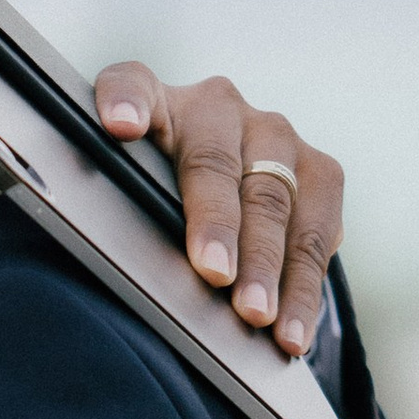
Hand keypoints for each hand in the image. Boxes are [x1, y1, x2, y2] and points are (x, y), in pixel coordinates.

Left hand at [92, 64, 342, 359]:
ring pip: (278, 200)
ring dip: (271, 267)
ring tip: (260, 320)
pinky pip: (320, 230)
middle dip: (221, 225)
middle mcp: (218, 106)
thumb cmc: (148, 203)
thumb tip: (98, 248)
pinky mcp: (319, 170)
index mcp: (156, 104)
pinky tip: (293, 333)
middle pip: (218, 165)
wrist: (217, 196)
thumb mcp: (116, 197)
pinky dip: (305, 288)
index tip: (120, 127)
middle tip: (216, 276)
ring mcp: (274, 134)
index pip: (129, 85)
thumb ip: (103, 202)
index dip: (125, 103)